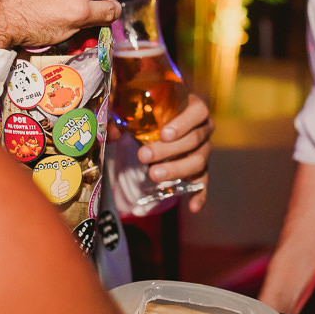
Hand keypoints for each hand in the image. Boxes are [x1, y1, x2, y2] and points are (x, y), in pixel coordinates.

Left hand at [136, 93, 212, 211]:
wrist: (162, 125)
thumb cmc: (152, 113)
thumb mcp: (139, 111)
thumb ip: (125, 118)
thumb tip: (110, 133)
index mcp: (193, 106)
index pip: (198, 111)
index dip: (184, 123)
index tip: (164, 134)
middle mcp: (204, 127)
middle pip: (194, 139)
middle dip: (168, 150)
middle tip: (144, 155)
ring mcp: (204, 149)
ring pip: (198, 161)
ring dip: (176, 169)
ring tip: (153, 175)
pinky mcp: (202, 168)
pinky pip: (203, 182)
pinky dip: (200, 195)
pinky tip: (192, 207)